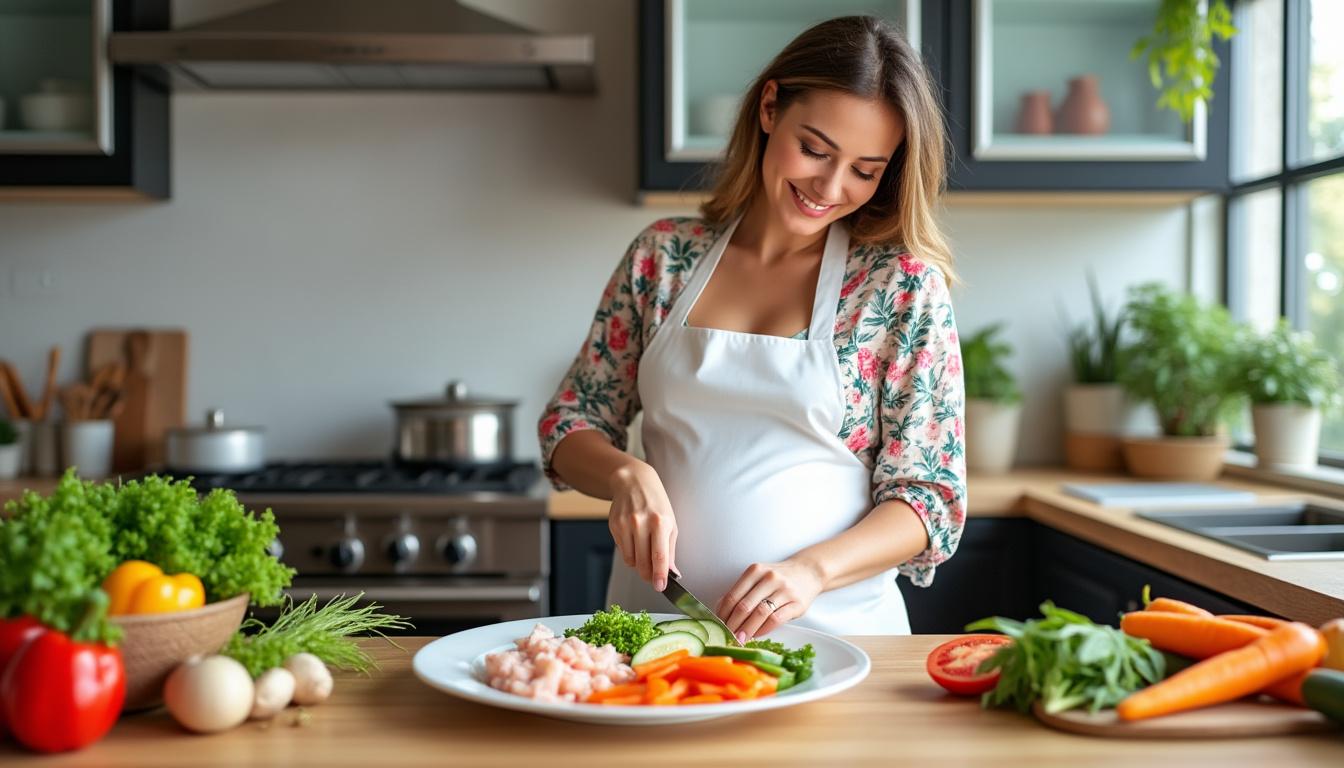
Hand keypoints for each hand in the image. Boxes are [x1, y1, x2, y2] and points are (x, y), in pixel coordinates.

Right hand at [607, 462, 677, 591]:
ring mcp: (625, 524)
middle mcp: (641, 523)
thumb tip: (671, 573)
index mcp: (660, 523)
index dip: (659, 576)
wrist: (634, 482)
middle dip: (648, 575)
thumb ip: (670, 551)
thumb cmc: (657, 504)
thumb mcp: (671, 524)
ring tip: (644, 554)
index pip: (659, 556)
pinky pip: (622, 551)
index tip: (660, 587)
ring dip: (638, 564)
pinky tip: (635, 541)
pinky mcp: (614, 525)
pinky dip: (630, 553)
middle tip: (653, 579)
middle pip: (642, 562)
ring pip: (630, 560)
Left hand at [716, 558, 824, 642]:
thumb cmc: (777, 578)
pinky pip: (776, 619)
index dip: (723, 614)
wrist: (808, 573)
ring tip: (740, 639)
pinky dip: (763, 630)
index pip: (733, 596)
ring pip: (760, 613)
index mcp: (755, 570)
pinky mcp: (797, 603)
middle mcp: (769, 577)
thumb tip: (720, 612)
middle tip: (727, 636)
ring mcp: (784, 589)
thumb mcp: (758, 577)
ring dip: (747, 629)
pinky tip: (757, 635)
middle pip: (745, 606)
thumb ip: (741, 591)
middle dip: (733, 625)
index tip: (718, 626)